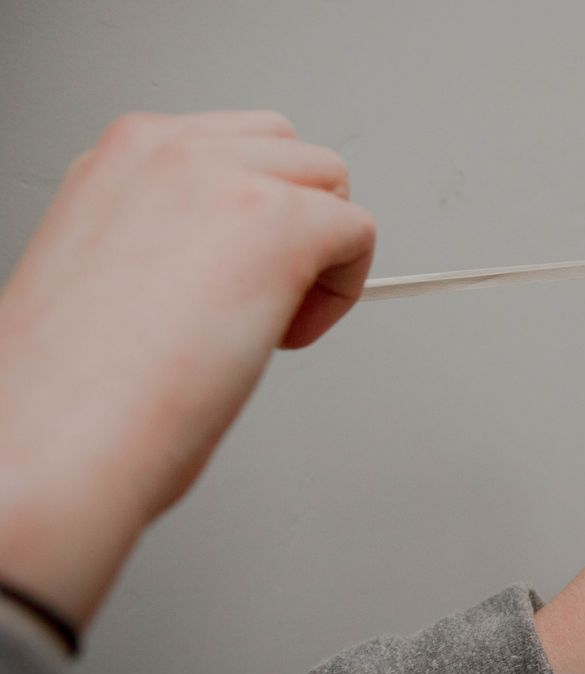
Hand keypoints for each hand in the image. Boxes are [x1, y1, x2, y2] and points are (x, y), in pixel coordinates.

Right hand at [0, 111, 373, 629]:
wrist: (54, 441)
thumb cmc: (71, 390)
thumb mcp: (110, 268)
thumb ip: (174, 235)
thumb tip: (230, 254)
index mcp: (120, 160)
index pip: (230, 150)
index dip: (247, 221)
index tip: (227, 279)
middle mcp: (168, 152)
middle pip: (290, 153)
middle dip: (295, 223)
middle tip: (258, 301)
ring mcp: (225, 178)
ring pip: (330, 183)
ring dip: (320, 252)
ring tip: (267, 322)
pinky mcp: (279, 222)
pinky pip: (359, 233)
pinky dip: (341, 293)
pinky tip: (285, 337)